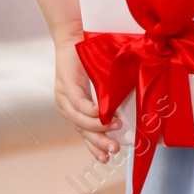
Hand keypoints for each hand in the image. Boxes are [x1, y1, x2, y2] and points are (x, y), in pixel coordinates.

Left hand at [54, 36, 119, 161]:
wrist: (76, 34)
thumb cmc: (91, 57)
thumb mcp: (101, 83)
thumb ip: (109, 98)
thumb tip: (129, 110)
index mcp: (73, 108)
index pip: (83, 133)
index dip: (94, 146)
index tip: (105, 158)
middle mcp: (65, 106)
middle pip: (82, 132)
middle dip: (99, 143)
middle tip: (113, 151)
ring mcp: (64, 98)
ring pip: (81, 122)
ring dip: (99, 127)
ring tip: (117, 128)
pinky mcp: (65, 87)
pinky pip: (80, 106)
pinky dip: (93, 113)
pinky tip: (105, 115)